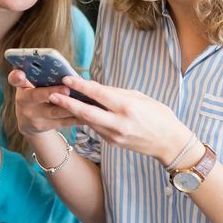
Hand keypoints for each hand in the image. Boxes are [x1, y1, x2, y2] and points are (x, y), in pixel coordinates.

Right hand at [8, 69, 78, 135]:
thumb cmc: (34, 93)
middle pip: (37, 96)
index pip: (15, 79)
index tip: (20, 73)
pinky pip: (63, 122)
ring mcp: (33, 116)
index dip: (16, 76)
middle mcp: (23, 102)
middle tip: (67, 88)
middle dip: (53, 92)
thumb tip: (59, 66)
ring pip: (54, 111)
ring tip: (84, 100)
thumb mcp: (30, 84)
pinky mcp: (44, 127)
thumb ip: (37, 74)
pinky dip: (76, 117)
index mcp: (21, 86)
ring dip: (70, 106)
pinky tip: (89, 112)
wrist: (28, 120)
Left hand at [50, 76, 193, 166]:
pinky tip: (76, 110)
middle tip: (52, 94)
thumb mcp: (141, 98)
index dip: (81, 86)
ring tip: (59, 100)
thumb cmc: (160, 116)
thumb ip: (117, 93)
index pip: (99, 94)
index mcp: (128, 108)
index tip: (67, 78)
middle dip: (67, 103)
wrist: (170, 144)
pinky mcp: (112, 142)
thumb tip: (96, 88)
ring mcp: (114, 135)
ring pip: (88, 121)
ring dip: (73, 111)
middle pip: (86, 112)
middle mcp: (119, 123)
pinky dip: (85, 118)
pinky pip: (95, 127)